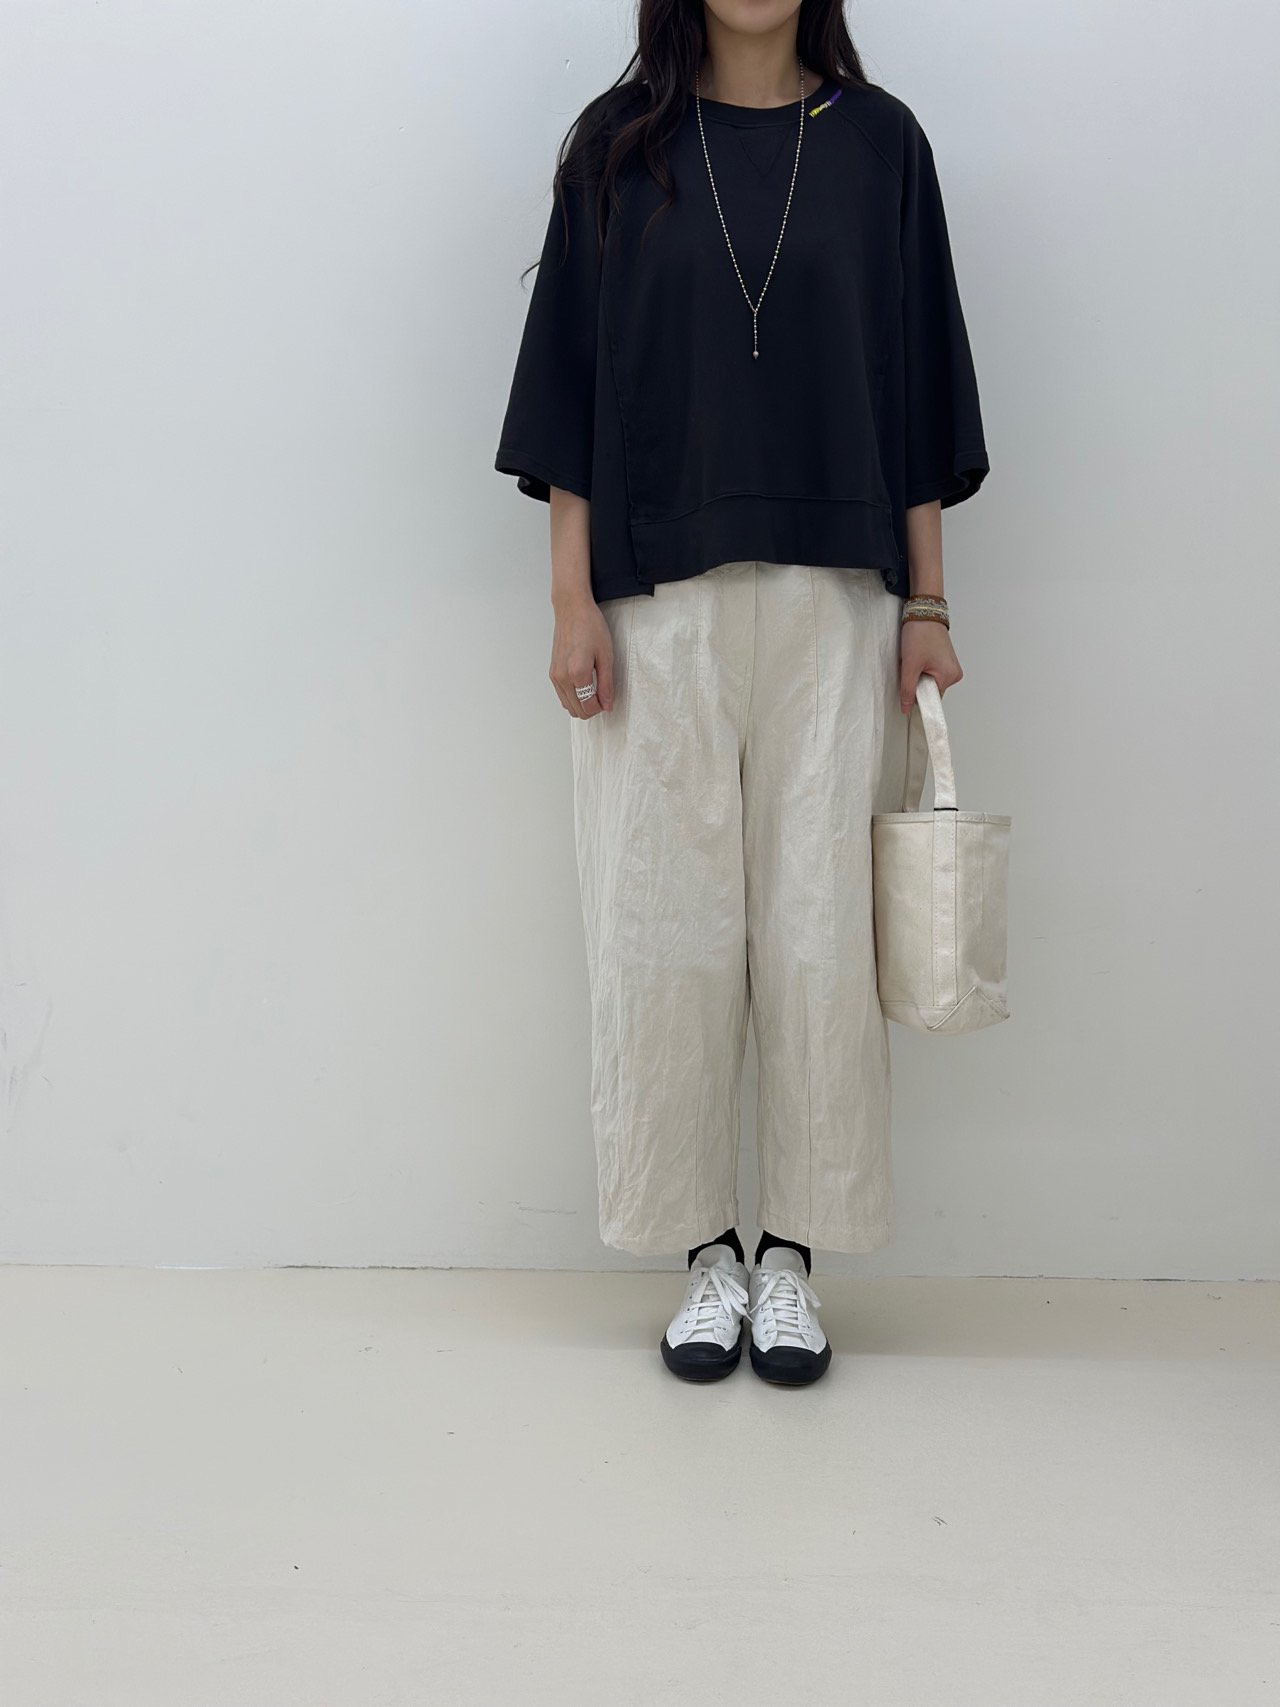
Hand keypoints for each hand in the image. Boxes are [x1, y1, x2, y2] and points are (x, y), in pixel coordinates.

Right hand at [550, 595, 614, 717]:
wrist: (572, 610)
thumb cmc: (590, 626)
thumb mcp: (606, 655)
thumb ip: (606, 684)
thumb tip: (607, 705)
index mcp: (577, 673)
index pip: (588, 706)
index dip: (600, 707)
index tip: (607, 699)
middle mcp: (563, 677)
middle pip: (577, 710)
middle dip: (591, 708)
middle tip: (602, 695)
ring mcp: (555, 676)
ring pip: (568, 706)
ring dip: (582, 704)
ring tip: (594, 690)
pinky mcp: (552, 672)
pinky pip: (562, 696)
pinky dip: (573, 697)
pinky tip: (583, 686)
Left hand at [898, 614, 961, 714]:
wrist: (924, 611)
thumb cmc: (920, 634)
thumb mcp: (910, 665)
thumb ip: (907, 689)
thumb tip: (906, 709)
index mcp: (949, 676)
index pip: (932, 699)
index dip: (918, 697)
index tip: (908, 690)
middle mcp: (955, 673)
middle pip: (932, 691)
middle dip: (917, 684)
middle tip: (910, 668)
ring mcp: (951, 666)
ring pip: (930, 682)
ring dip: (919, 676)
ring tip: (915, 660)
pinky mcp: (946, 660)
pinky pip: (932, 673)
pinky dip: (923, 670)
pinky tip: (919, 658)